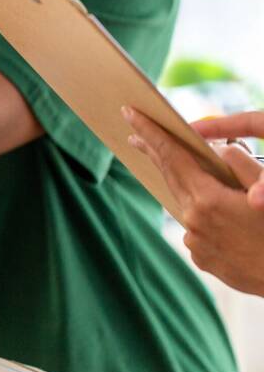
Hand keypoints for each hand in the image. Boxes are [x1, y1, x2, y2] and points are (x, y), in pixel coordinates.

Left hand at [123, 107, 263, 295]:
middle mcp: (194, 221)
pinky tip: (217, 215)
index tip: (129, 113)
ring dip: (180, 184)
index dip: (150, 132)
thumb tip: (218, 149)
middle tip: (136, 134)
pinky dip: (202, 214)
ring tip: (172, 166)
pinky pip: (196, 227)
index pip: (172, 156)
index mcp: (208, 200)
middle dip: (153, 153)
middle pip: (170, 178)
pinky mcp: (202, 258)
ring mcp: (196, 242)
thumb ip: (241, 164)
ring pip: (184, 204)